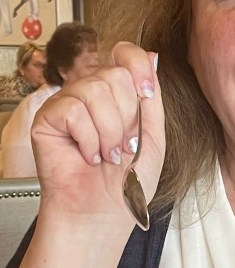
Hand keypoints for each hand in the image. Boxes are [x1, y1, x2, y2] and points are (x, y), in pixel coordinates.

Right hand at [31, 43, 163, 225]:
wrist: (103, 212)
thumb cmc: (127, 183)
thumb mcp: (153, 138)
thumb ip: (152, 100)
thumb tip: (153, 58)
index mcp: (120, 96)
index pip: (126, 55)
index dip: (138, 65)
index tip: (147, 93)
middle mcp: (92, 94)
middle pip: (115, 74)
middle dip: (127, 116)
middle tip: (122, 145)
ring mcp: (68, 103)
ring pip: (95, 90)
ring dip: (109, 132)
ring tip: (106, 155)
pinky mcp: (47, 117)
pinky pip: (74, 110)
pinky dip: (89, 139)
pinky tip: (87, 156)